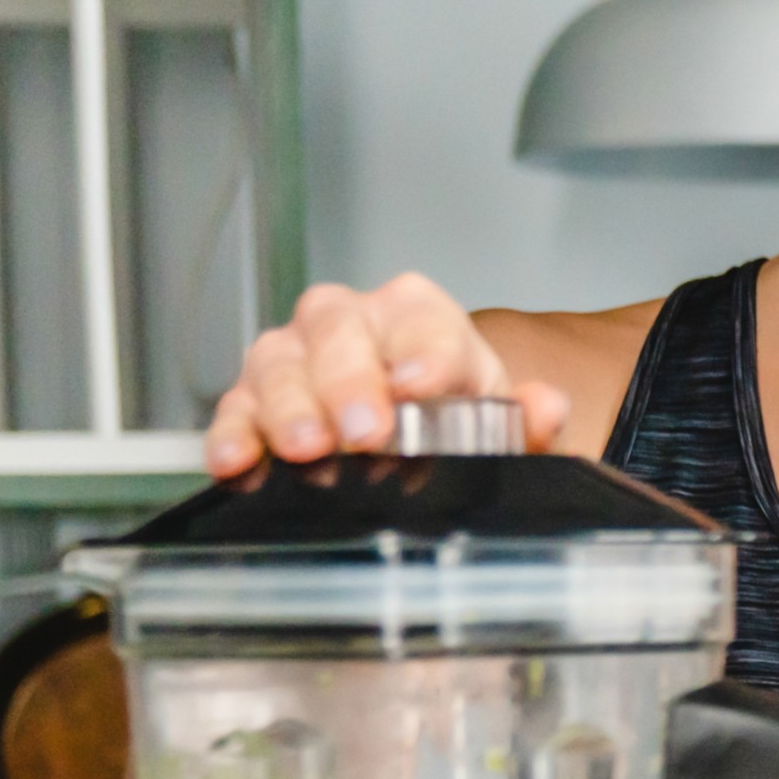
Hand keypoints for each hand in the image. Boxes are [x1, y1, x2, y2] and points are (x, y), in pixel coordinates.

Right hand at [204, 272, 568, 474]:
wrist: (417, 430)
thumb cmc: (452, 412)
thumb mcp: (499, 419)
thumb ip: (529, 418)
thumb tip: (545, 407)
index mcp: (418, 316)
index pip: (420, 320)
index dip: (422, 352)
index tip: (422, 387)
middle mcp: (351, 323)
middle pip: (337, 330)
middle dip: (349, 380)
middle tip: (364, 432)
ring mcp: (296, 357)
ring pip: (278, 362)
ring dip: (289, 407)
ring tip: (307, 449)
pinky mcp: (254, 400)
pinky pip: (234, 408)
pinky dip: (232, 434)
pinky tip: (236, 462)